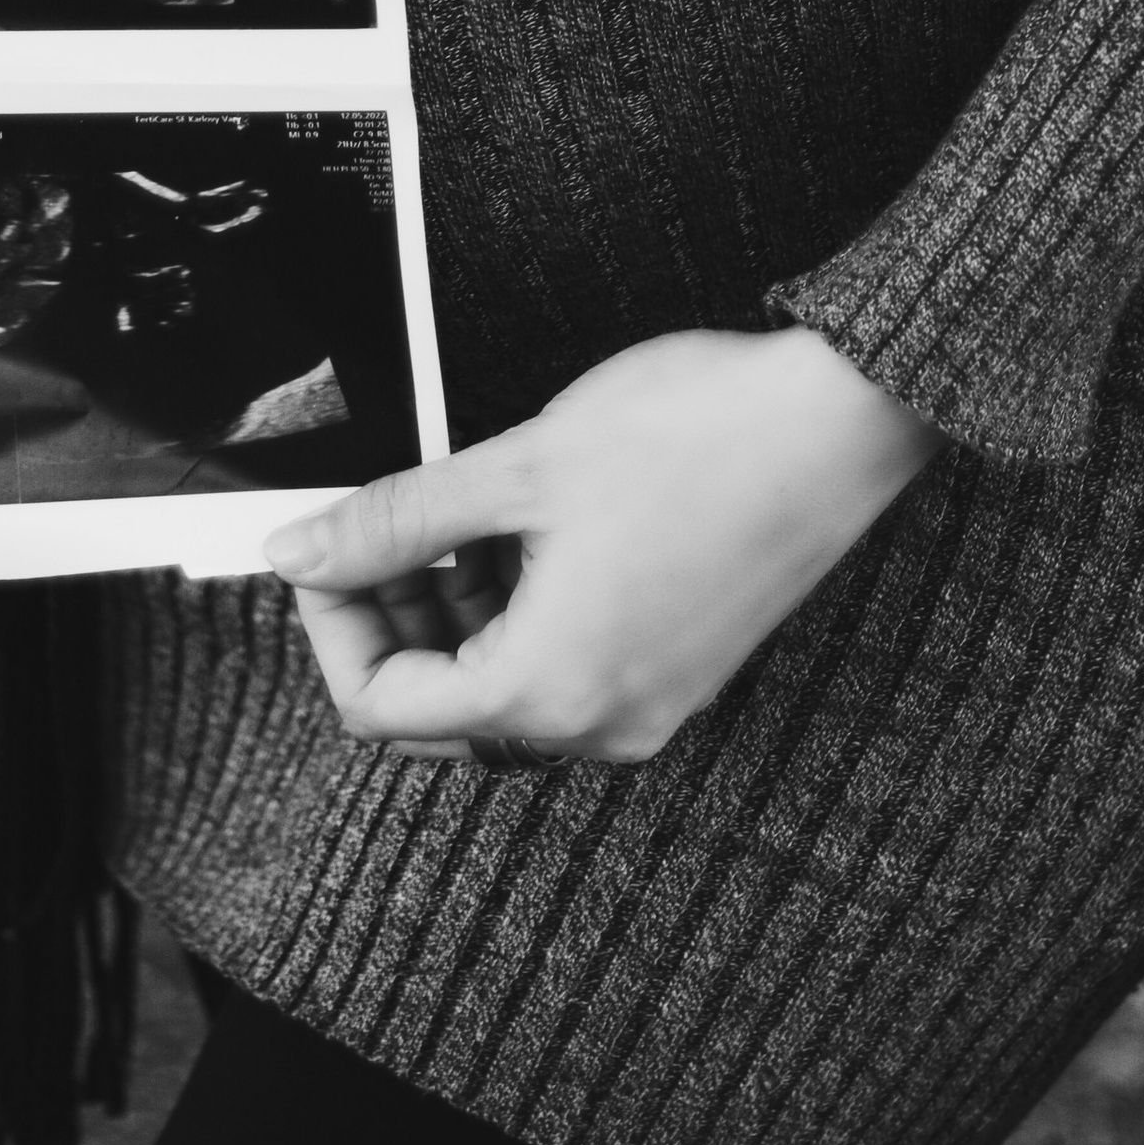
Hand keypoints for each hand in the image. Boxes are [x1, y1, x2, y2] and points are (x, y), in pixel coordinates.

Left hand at [266, 326, 939, 765]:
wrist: (842, 418)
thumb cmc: (702, 435)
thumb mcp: (516, 468)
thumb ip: (394, 520)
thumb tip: (302, 550)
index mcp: (551, 691)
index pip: (380, 707)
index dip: (332, 621)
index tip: (325, 548)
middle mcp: (600, 726)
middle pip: (437, 712)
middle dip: (390, 616)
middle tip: (378, 526)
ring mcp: (645, 706)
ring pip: (499, 691)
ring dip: (452, 610)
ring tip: (456, 510)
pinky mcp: (677, 672)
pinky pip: (562, 671)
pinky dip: (518, 611)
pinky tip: (519, 528)